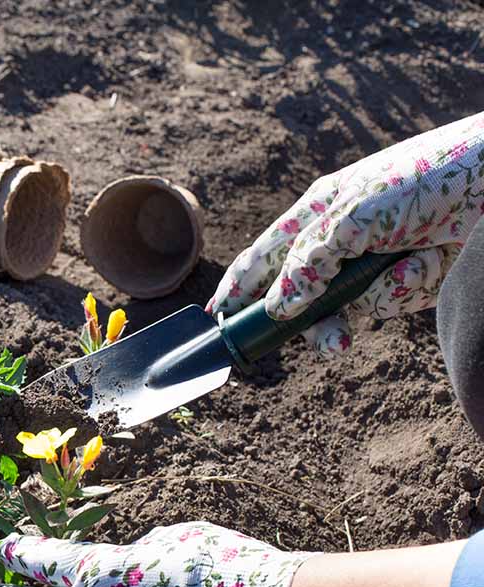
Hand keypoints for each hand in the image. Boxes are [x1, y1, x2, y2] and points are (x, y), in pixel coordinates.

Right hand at [208, 112, 483, 354]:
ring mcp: (372, 260)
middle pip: (302, 297)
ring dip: (377, 298)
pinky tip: (433, 258)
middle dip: (318, 322)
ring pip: (349, 306)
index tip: (218, 317)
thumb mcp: (354, 217)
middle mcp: (338, 239)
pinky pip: (390, 301)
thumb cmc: (424, 179)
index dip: (238, 286)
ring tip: (405, 278)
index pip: (263, 256)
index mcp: (316, 212)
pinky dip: (411, 285)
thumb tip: (278, 306)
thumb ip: (308, 262)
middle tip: (334, 343)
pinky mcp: (406, 275)